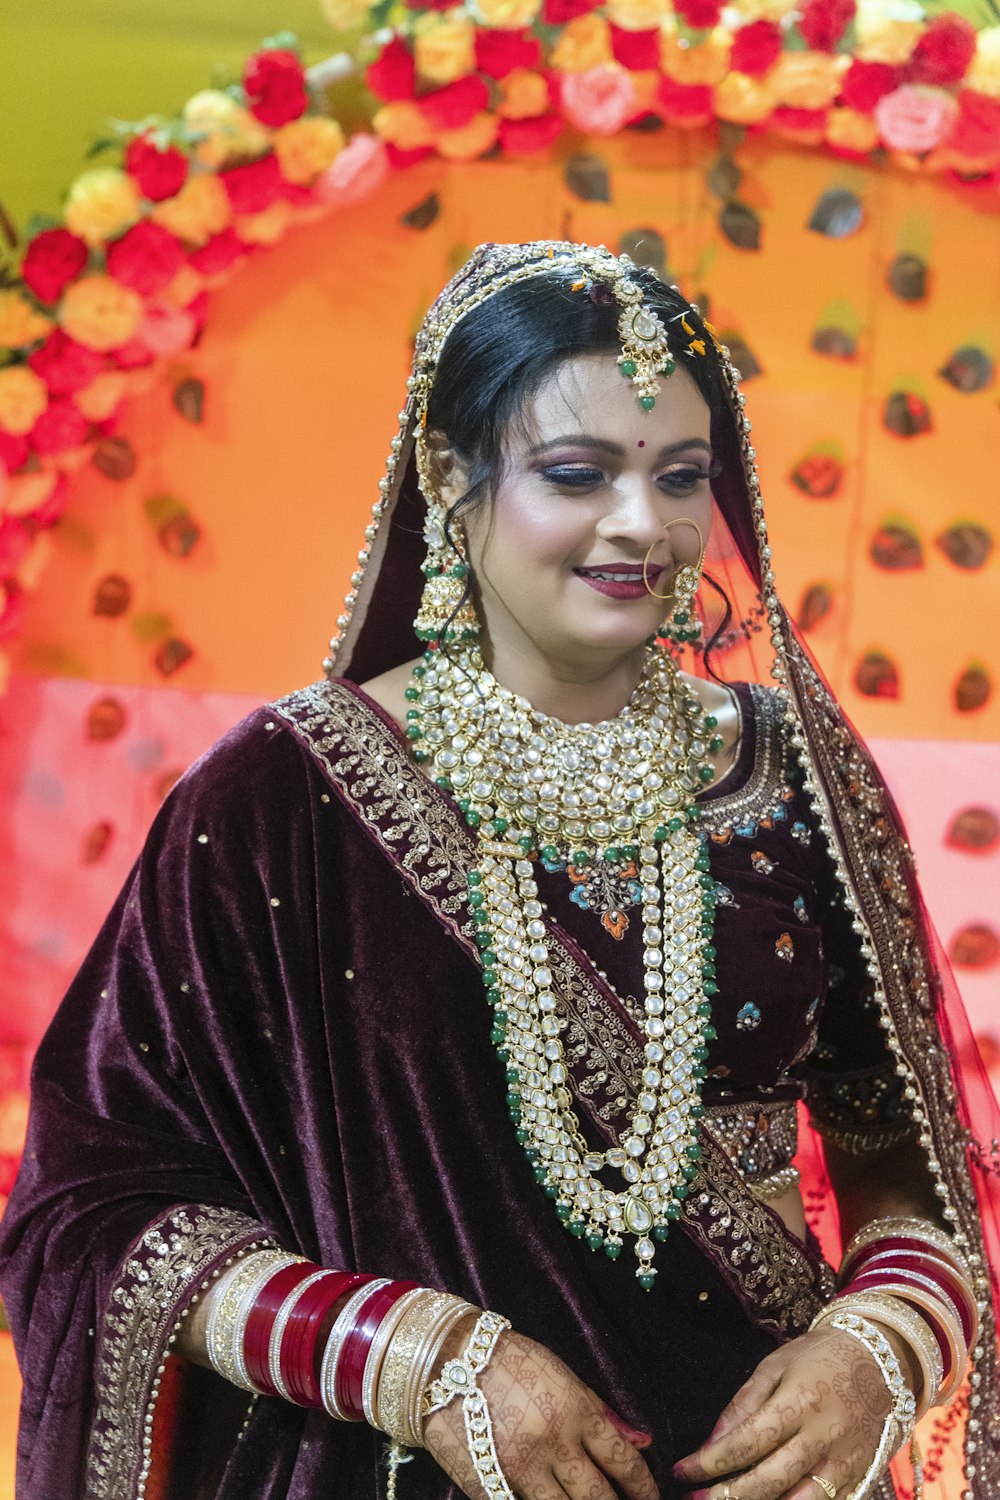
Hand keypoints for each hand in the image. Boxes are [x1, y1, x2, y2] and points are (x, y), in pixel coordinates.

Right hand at [423, 1327, 658, 1499]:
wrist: (447, 1362)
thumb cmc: (511, 1362)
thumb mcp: (563, 1376)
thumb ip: (602, 1412)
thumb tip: (643, 1442)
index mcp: (574, 1412)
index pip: (623, 1462)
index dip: (644, 1487)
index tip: (651, 1498)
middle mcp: (552, 1444)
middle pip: (598, 1498)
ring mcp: (518, 1470)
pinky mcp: (489, 1487)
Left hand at [671, 1323, 898, 1499]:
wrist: (879, 1360)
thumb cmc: (818, 1357)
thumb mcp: (774, 1365)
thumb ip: (743, 1405)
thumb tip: (711, 1443)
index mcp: (799, 1401)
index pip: (747, 1442)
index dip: (710, 1462)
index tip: (682, 1471)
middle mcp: (824, 1436)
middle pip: (771, 1481)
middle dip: (729, 1496)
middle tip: (696, 1499)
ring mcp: (844, 1462)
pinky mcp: (858, 1477)